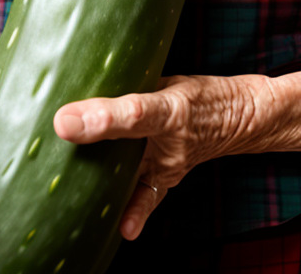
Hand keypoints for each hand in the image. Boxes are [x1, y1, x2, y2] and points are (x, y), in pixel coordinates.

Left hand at [53, 73, 262, 240]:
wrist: (242, 118)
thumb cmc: (199, 93)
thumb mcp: (170, 77)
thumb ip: (132, 78)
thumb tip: (86, 72)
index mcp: (172, 104)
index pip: (135, 110)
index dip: (101, 116)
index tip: (65, 120)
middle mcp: (172, 137)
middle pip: (127, 140)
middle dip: (92, 138)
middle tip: (57, 134)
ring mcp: (171, 164)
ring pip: (131, 172)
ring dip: (102, 175)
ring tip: (65, 183)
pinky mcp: (168, 179)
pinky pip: (149, 198)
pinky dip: (135, 213)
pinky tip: (122, 228)